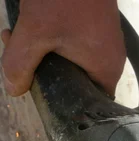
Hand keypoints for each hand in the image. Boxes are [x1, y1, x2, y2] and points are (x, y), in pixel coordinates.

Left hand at [1, 0, 125, 96]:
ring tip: (21, 37)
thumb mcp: (34, 32)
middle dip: (47, 73)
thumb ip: (19, 64)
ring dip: (45, 53)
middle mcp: (111, 59)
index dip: (65, 102)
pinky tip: (33, 24)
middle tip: (22, 61)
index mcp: (106, 70)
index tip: (41, 89)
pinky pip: (76, 42)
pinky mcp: (97, 25)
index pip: (90, 103)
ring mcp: (105, 40)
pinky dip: (53, 37)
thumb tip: (13, 90)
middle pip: (78, 81)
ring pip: (74, 60)